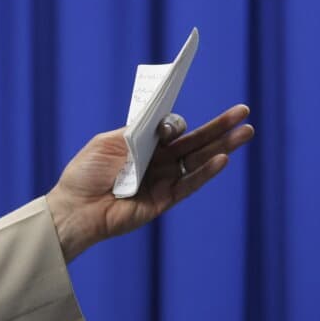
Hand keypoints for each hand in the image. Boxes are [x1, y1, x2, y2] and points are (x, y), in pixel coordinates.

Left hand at [45, 103, 254, 260]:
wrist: (73, 208)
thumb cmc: (84, 175)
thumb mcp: (107, 143)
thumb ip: (135, 132)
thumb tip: (162, 123)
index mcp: (143, 145)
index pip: (171, 129)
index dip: (175, 123)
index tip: (172, 122)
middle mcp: (157, 162)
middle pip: (194, 141)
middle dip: (219, 127)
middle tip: (244, 112)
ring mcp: (162, 181)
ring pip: (198, 160)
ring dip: (223, 146)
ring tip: (246, 132)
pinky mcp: (163, 200)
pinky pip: (189, 184)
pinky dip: (206, 172)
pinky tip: (223, 159)